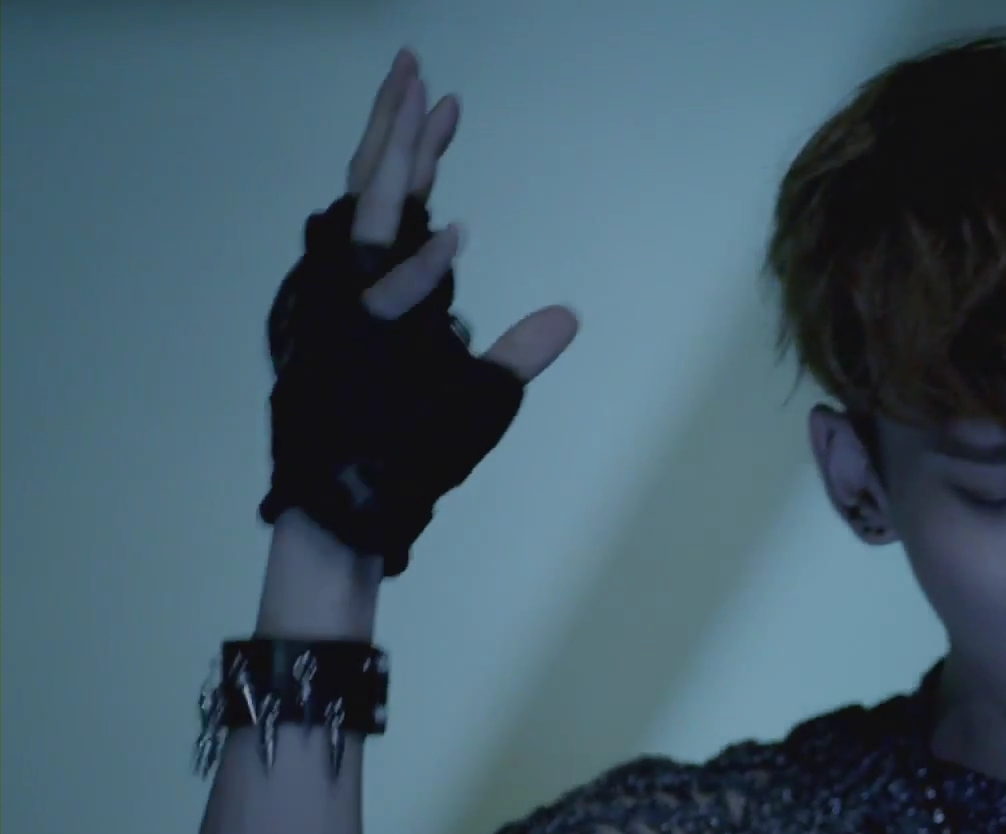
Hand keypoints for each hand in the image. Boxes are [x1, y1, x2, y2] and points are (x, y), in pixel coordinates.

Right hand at [259, 49, 581, 576]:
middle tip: (412, 63)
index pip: (403, 205)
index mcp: (387, 292)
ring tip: (423, 104)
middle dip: (396, 125)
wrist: (361, 511)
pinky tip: (461, 235)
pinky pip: (387, 303)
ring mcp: (351, 317)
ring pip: (371, 221)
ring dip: (397, 162)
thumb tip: (568, 317)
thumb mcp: (483, 391)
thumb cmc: (410, 454)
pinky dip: (421, 273)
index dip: (421, 150)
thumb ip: (517, 348)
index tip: (448, 100)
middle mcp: (360, 291)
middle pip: (377, 190)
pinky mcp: (350, 352)